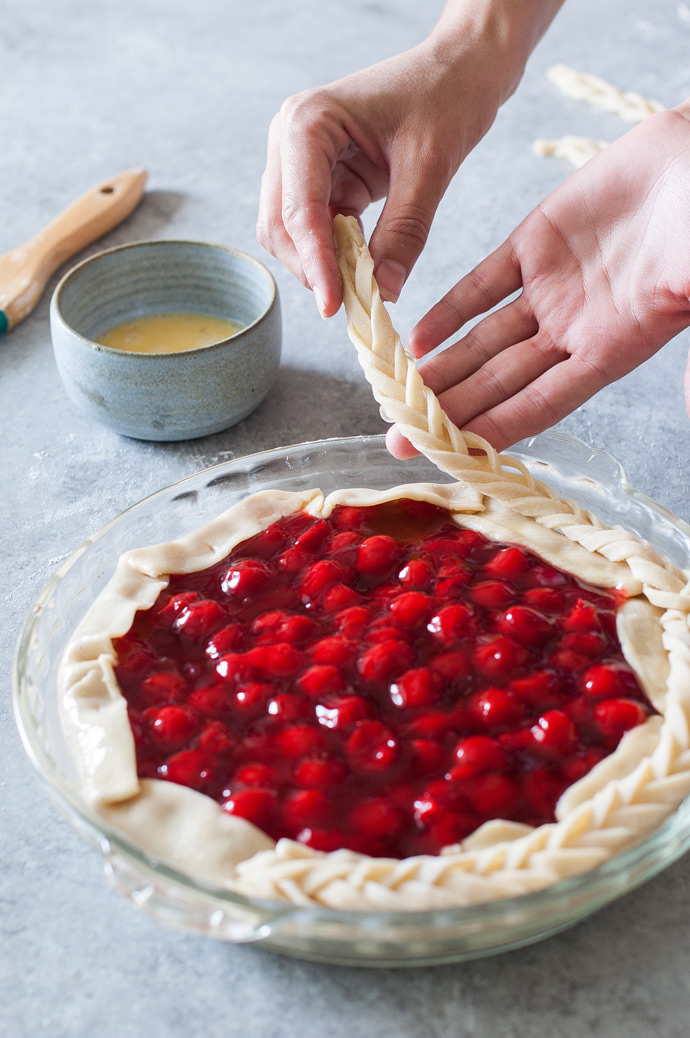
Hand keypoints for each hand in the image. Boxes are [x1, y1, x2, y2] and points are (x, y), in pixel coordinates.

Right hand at [257, 35, 511, 317]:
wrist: (462, 67)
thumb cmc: (447, 94)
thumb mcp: (430, 165)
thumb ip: (405, 230)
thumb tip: (385, 291)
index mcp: (308, 123)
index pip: (297, 210)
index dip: (314, 263)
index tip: (334, 305)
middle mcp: (292, 139)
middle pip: (280, 226)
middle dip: (311, 267)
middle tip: (351, 303)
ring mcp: (303, 161)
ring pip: (291, 233)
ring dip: (320, 264)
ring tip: (361, 285)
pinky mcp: (323, 179)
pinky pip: (317, 229)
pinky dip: (335, 254)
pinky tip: (363, 267)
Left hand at [387, 106, 689, 456]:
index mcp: (611, 351)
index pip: (540, 406)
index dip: (492, 431)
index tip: (444, 455)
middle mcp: (574, 330)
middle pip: (500, 383)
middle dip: (448, 413)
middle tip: (397, 439)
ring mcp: (552, 288)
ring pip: (484, 340)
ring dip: (441, 368)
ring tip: (394, 395)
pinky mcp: (536, 242)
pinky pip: (483, 285)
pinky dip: (449, 310)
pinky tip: (416, 337)